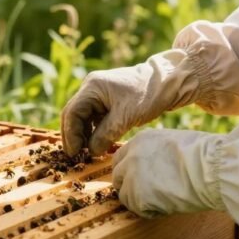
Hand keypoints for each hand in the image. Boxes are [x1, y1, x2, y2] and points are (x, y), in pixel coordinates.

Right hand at [61, 49, 196, 155]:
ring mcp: (98, 93)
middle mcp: (91, 88)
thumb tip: (90, 152)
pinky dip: (93, 131)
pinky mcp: (106, 100)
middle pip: (73, 114)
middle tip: (75, 156)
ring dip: (82, 135)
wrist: (167, 82)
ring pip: (82, 117)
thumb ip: (105, 135)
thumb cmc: (147, 96)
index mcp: (92, 87)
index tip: (75, 153)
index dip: (71, 135)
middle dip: (73, 136)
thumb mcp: (125, 118)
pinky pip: (93, 117)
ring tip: (86, 153)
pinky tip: (97, 144)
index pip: (72, 113)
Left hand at [113, 129, 224, 217]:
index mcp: (141, 140)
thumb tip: (154, 164)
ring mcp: (133, 176)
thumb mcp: (173, 142)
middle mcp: (132, 156)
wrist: (212, 169)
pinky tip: (167, 206)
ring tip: (162, 200)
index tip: (138, 179)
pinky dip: (151, 212)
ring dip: (139, 201)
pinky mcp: (138, 196)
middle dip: (129, 186)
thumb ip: (155, 152)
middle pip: (117, 176)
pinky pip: (138, 210)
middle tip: (147, 194)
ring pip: (125, 196)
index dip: (129, 171)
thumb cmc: (205, 156)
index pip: (121, 157)